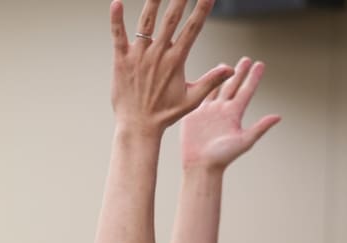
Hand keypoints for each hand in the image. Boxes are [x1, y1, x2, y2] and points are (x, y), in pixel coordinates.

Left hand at [109, 0, 234, 137]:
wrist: (138, 126)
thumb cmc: (165, 114)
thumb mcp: (192, 99)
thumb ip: (211, 81)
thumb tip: (231, 69)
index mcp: (176, 61)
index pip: (192, 29)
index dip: (201, 10)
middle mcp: (157, 54)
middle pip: (170, 19)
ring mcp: (138, 56)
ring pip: (146, 23)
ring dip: (152, 2)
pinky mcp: (121, 60)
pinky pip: (118, 36)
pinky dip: (116, 20)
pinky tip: (115, 3)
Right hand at [181, 57, 280, 171]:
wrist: (200, 165)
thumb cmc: (222, 157)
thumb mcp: (244, 141)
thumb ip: (260, 127)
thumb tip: (278, 116)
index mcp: (235, 114)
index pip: (246, 91)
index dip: (253, 78)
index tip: (260, 64)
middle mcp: (223, 110)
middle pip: (233, 86)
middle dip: (239, 73)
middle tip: (246, 59)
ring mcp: (209, 112)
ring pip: (217, 89)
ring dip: (221, 77)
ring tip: (226, 65)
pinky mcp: (195, 114)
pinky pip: (200, 96)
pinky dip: (204, 85)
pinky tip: (206, 77)